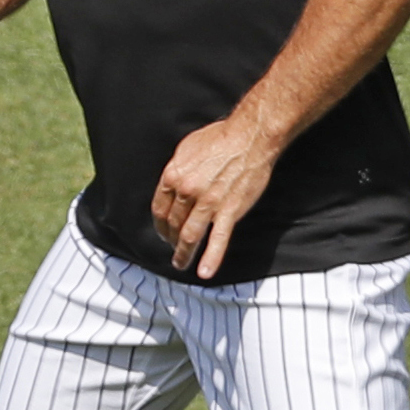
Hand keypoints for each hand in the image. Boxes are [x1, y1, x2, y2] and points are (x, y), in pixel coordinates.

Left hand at [151, 117, 279, 278]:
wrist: (250, 137)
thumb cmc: (220, 138)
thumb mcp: (187, 149)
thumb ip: (177, 170)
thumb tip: (171, 184)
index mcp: (173, 176)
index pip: (159, 208)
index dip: (160, 224)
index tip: (163, 231)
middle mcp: (187, 192)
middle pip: (173, 224)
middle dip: (170, 239)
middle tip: (172, 247)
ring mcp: (208, 204)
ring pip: (190, 236)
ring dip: (183, 253)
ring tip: (179, 263)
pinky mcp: (229, 211)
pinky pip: (218, 240)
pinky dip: (211, 258)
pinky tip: (204, 272)